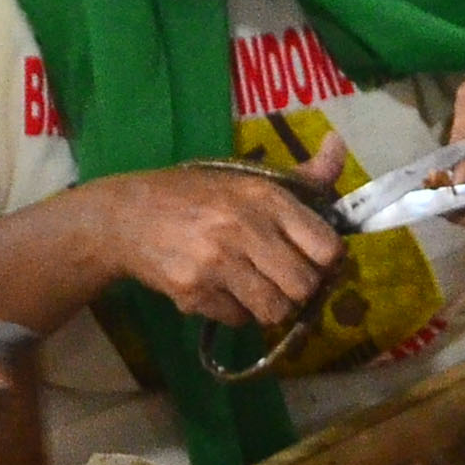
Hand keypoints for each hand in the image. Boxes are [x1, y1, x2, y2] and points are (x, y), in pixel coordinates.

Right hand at [90, 152, 342, 327]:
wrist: (125, 216)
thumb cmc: (195, 195)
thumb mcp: (248, 178)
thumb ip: (302, 176)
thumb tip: (339, 145)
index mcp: (264, 197)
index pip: (326, 247)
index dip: (328, 262)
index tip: (315, 261)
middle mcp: (243, 228)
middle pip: (304, 286)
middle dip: (300, 290)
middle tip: (284, 280)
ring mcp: (217, 263)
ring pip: (275, 310)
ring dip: (271, 306)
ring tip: (256, 289)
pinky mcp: (194, 293)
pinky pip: (239, 319)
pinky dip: (238, 312)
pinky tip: (223, 290)